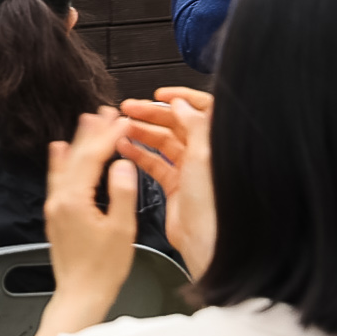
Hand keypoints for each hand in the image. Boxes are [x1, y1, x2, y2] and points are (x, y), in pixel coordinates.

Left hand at [25, 109, 137, 335]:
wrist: (79, 294)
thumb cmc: (103, 268)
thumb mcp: (121, 230)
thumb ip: (121, 194)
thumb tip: (122, 164)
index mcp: (74, 200)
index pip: (92, 159)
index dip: (108, 137)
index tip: (121, 119)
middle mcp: (59, 199)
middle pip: (76, 157)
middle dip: (92, 133)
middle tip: (104, 111)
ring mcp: (55, 206)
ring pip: (65, 165)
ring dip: (78, 142)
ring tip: (87, 121)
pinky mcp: (56, 214)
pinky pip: (57, 179)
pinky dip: (61, 161)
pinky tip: (60, 150)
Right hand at [117, 87, 215, 268]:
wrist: (205, 241)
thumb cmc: (212, 205)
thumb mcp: (202, 155)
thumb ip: (192, 124)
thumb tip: (180, 103)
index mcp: (215, 144)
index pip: (201, 110)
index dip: (181, 98)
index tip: (160, 95)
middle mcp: (204, 155)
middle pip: (176, 124)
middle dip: (151, 114)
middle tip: (128, 109)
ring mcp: (189, 170)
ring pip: (162, 142)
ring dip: (141, 132)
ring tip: (121, 127)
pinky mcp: (175, 185)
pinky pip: (154, 163)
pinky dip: (138, 153)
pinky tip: (125, 148)